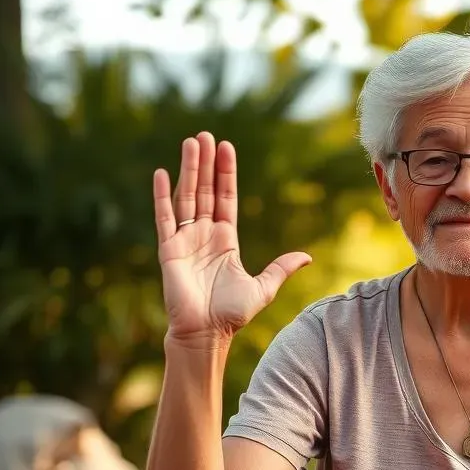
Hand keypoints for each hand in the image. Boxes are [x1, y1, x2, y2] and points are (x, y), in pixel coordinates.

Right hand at [153, 132, 310, 345]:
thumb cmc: (231, 314)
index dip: (226, 173)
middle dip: (206, 163)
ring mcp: (185, 240)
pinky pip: (164, 217)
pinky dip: (162, 196)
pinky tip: (162, 173)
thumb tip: (307, 257)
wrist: (207, 334)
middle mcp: (204, 235)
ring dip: (188, 170)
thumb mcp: (263, 288)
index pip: (226, 198)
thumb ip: (281, 268)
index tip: (226, 148)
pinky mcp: (168, 250)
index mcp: (226, 240)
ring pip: (186, 197)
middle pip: (205, 191)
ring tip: (190, 143)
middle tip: (206, 135)